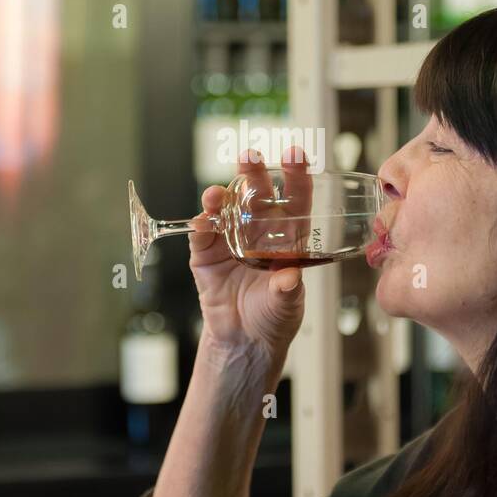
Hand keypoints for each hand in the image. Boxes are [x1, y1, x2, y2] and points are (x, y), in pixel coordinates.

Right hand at [189, 148, 310, 365]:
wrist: (245, 341)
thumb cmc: (274, 317)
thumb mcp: (287, 305)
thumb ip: (286, 290)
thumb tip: (288, 278)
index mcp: (286, 238)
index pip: (294, 200)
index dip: (295, 177)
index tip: (296, 155)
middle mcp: (258, 232)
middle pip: (256, 196)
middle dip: (253, 174)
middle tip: (250, 156)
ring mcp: (230, 241)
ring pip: (225, 210)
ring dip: (220, 197)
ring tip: (215, 193)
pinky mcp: (206, 256)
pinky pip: (202, 236)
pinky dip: (200, 226)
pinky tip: (201, 220)